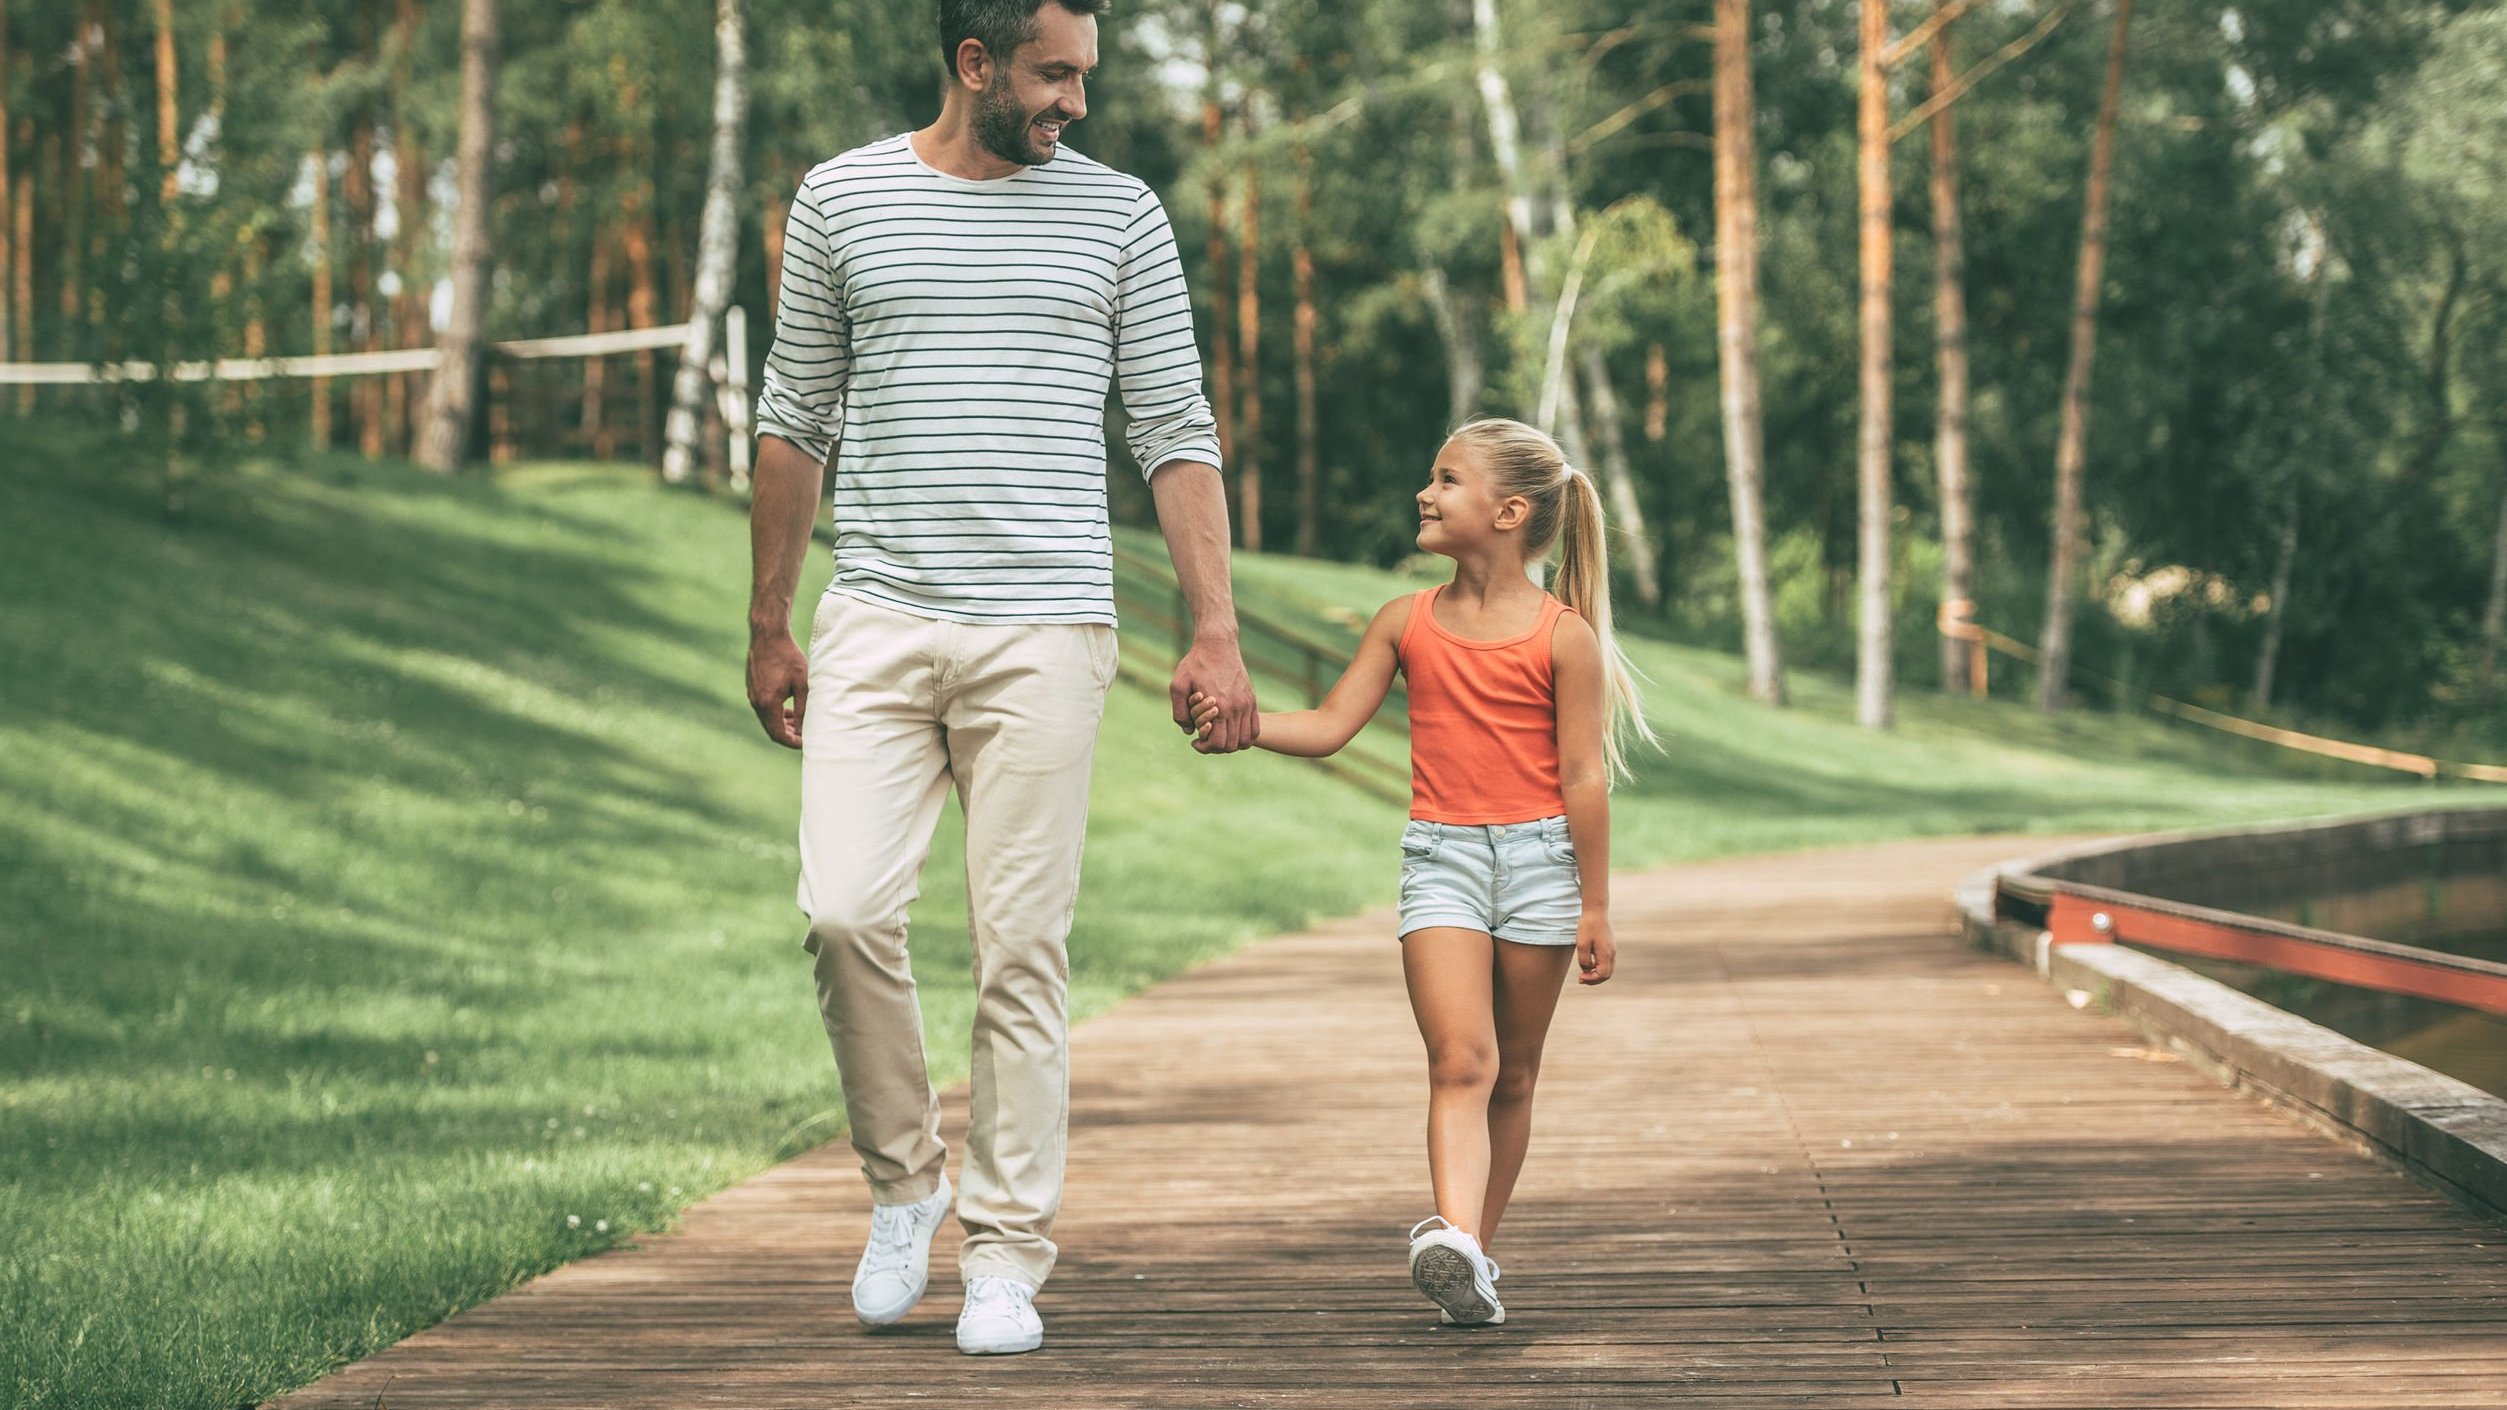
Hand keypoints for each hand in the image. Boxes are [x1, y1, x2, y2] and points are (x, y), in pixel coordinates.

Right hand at [747, 630, 809, 748]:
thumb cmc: (788, 657)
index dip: (792, 742)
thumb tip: (804, 729)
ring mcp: (752, 695)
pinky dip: (776, 713)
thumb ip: (803, 709)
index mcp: (768, 703)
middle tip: (805, 735)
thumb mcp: (802, 684)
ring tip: (798, 722)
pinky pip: (763, 708)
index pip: (778, 734)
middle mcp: (756, 702)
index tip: (806, 743)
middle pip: (771, 729)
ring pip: (767, 718)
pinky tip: (788, 708)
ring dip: (782, 723)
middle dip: (788, 735)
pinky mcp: (752, 688)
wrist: (768, 636)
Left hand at [1173, 638, 1255, 752]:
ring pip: (1246, 740)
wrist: (1218, 644)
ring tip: (1219, 737)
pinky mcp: (1251, 700)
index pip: (1219, 743)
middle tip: (1205, 740)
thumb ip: (1179, 712)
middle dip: (1217, 748)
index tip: (1195, 742)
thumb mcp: (1178, 685)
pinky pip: (1255, 728)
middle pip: (1233, 745)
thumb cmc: (1195, 663)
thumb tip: (1189, 731)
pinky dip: (1245, 737)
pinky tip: (1231, 730)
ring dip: (1232, 744)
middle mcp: (1236, 708)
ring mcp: (1247, 704)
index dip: (1205, 748)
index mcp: (1219, 707)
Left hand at [1575, 912, 1615, 985]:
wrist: (1596, 911)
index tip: (1580, 977)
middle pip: (1607, 974)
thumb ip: (1584, 960)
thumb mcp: (1582, 944)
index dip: (1591, 979)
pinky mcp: (1609, 946)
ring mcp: (1612, 949)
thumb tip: (1587, 969)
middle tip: (1581, 978)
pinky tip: (1589, 963)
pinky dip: (1598, 967)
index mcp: (1606, 954)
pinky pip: (1606, 962)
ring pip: (1608, 969)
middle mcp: (1612, 953)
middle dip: (1594, 979)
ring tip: (1584, 973)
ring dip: (1597, 974)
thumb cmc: (1587, 926)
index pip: (1603, 975)